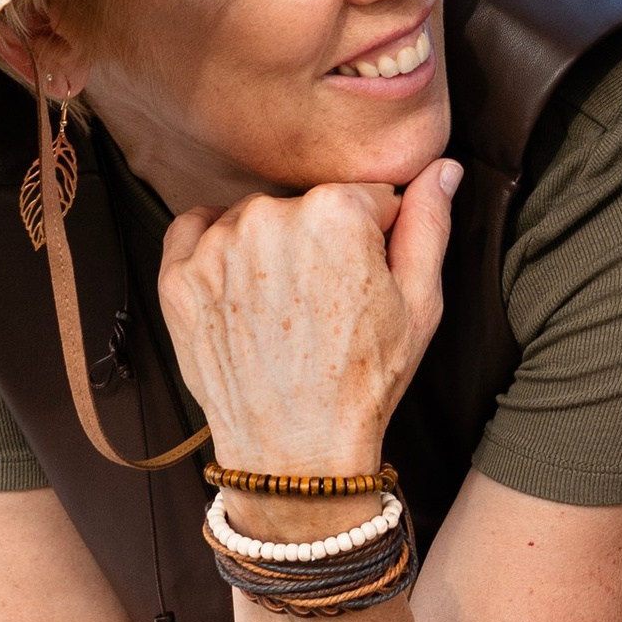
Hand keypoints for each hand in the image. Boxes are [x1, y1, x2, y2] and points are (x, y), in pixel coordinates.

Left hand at [158, 164, 459, 475]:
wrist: (295, 453)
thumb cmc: (364, 381)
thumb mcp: (420, 304)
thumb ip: (430, 225)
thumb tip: (443, 168)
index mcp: (337, 212)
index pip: (367, 199)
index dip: (374, 241)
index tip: (365, 284)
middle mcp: (270, 215)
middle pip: (307, 208)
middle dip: (319, 244)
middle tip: (325, 305)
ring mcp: (217, 246)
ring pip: (254, 220)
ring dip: (268, 249)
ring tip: (284, 309)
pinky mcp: (178, 276)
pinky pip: (195, 230)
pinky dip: (214, 249)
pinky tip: (239, 290)